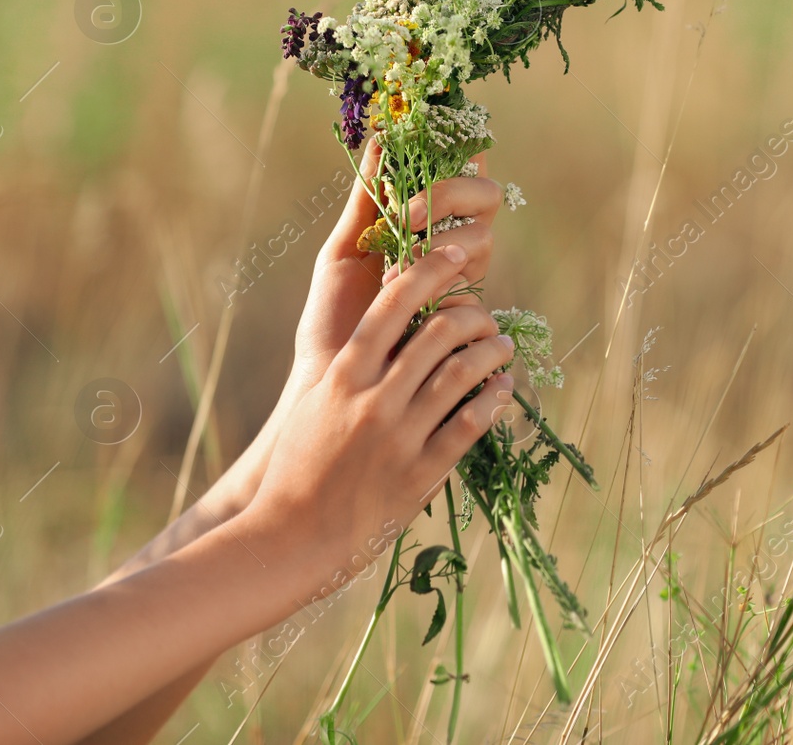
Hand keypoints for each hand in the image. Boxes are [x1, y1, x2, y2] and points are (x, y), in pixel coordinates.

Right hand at [243, 241, 516, 589]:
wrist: (287, 538)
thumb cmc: (298, 466)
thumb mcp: (314, 404)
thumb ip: (350, 367)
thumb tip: (390, 329)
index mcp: (342, 374)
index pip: (392, 303)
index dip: (430, 270)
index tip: (457, 254)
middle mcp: (373, 398)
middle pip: (438, 332)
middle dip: (473, 314)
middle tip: (488, 314)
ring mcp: (399, 436)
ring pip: (462, 374)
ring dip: (492, 352)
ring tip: (504, 346)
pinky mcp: (421, 473)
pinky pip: (470, 425)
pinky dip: (494, 400)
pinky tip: (504, 388)